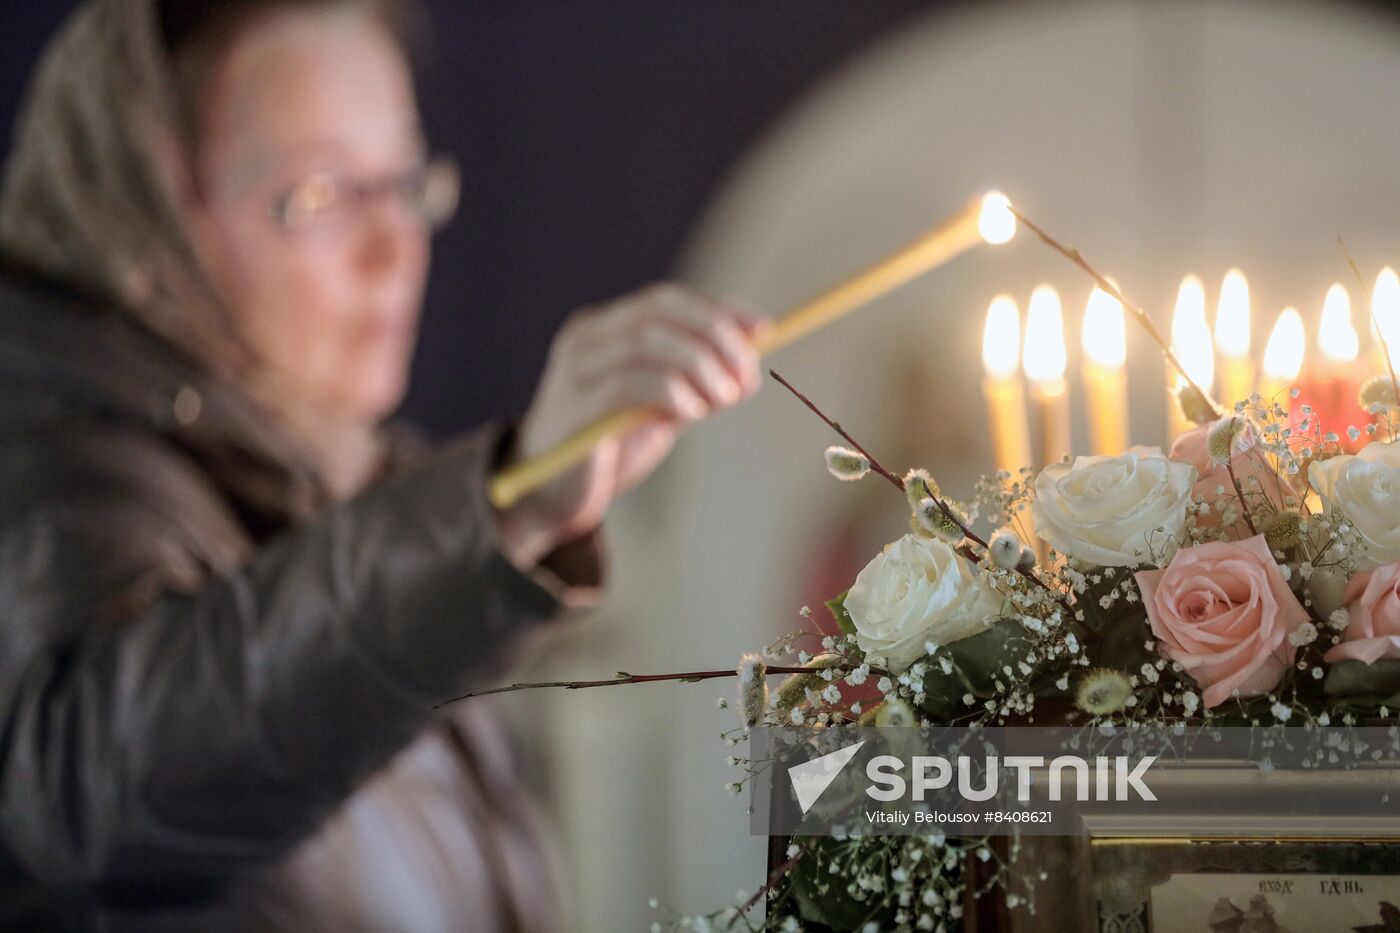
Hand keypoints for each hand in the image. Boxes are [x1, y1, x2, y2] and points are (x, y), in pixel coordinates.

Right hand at [493, 283, 767, 567]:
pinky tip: (691, 412)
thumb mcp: (658, 407)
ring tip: (724, 398)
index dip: (718, 310)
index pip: (666, 300)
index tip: (764, 330)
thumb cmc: (608, 450)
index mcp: (603, 329)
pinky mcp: (576, 407)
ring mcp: (576, 369)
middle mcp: (586, 338)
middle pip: (660, 311)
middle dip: (716, 335)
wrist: (547, 498)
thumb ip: (692, 381)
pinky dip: (674, 391)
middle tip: (747, 373)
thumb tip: (749, 363)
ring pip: (649, 341)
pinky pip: (633, 383)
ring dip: (700, 365)